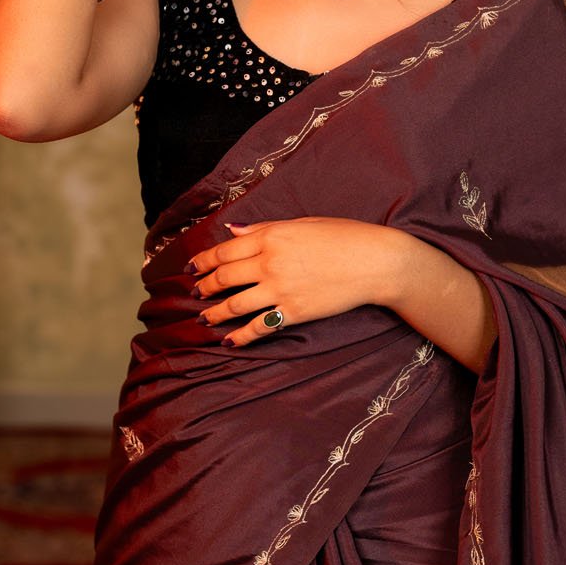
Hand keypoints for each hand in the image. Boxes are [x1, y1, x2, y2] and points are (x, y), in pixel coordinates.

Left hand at [189, 216, 402, 346]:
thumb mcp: (301, 223)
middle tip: (194, 293)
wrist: (375, 261)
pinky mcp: (294, 312)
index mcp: (270, 236)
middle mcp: (270, 262)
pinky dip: (241, 336)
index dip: (202, 261)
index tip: (191, 267)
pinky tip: (230, 341)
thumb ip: (263, 228)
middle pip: (224, 277)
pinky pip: (260, 327)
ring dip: (215, 313)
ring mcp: (281, 290)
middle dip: (204, 287)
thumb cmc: (343, 236)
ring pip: (235, 304)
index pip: (224, 251)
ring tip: (204, 317)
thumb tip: (232, 230)